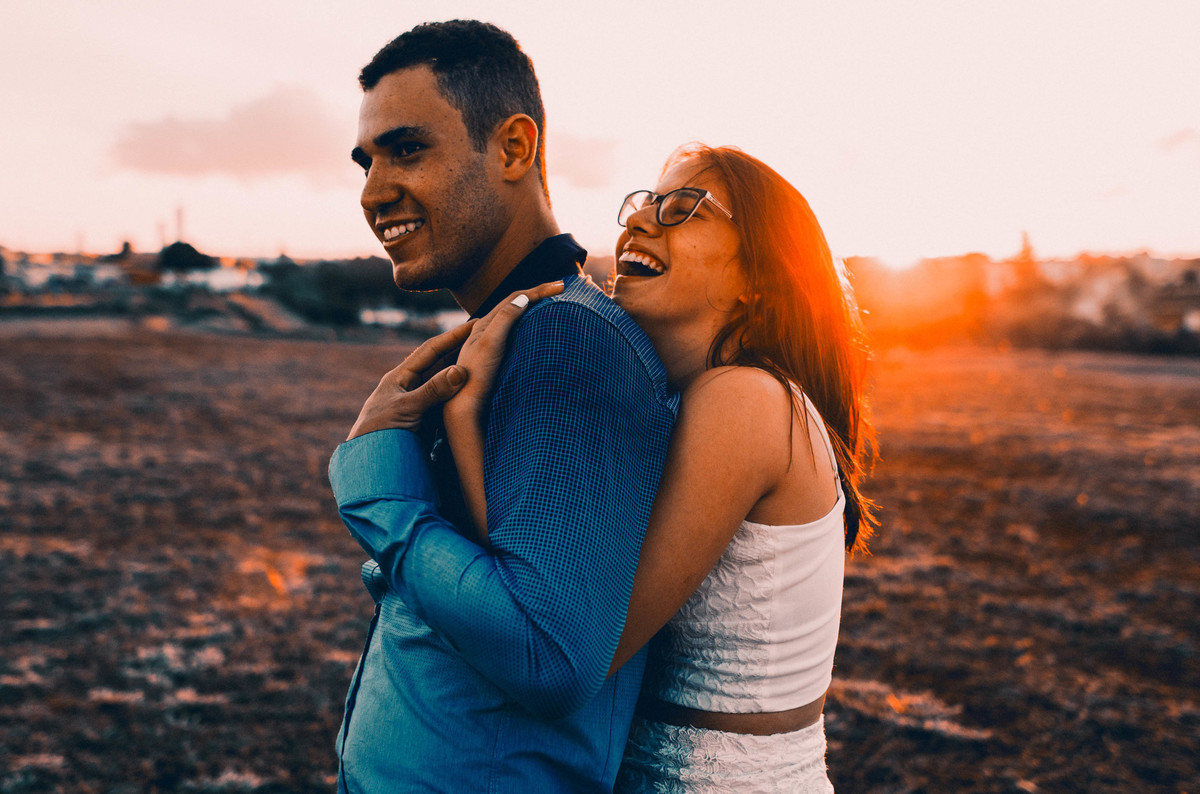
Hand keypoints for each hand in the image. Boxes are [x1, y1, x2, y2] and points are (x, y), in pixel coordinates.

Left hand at [346, 320, 476, 440]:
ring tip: (487, 362)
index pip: (431, 350)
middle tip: (485, 338)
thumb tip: (461, 371)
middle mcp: (410, 387)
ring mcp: (419, 404)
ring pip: (445, 384)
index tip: (475, 324)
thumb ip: (433, 391)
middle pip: (440, 364)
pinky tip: (477, 393)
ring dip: (464, 374)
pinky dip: (461, 397)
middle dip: (462, 351)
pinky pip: (447, 403)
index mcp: (401, 377)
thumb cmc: (379, 434)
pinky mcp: (425, 422)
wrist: (368, 467)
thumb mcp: (406, 409)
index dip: (453, 336)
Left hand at [447, 281, 565, 415]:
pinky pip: (516, 336)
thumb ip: (505, 320)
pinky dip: (530, 327)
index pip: (515, 298)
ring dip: (535, 309)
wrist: (465, 408)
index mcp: (484, 324)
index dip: (539, 290)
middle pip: (515, 304)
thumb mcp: (489, 344)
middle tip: (561, 289)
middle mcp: (486, 331)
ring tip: (554, 305)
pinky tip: (538, 333)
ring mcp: (492, 345)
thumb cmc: (476, 377)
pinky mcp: (497, 360)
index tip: (562, 286)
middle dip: (539, 294)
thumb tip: (524, 298)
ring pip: (516, 319)